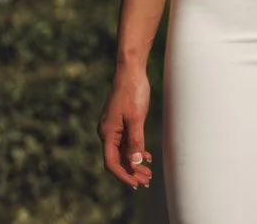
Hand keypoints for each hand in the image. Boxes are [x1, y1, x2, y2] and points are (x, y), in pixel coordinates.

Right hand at [99, 66, 153, 189]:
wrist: (131, 72)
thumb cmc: (133, 93)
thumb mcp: (136, 118)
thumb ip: (136, 141)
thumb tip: (135, 163)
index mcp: (107, 133)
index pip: (112, 162)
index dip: (123, 174)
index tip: (135, 183)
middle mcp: (107, 132)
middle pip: (118, 158)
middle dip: (131, 171)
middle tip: (147, 181)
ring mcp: (114, 127)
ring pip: (123, 151)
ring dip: (135, 162)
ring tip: (149, 173)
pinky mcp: (121, 122)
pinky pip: (127, 141)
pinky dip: (136, 150)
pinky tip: (147, 156)